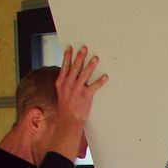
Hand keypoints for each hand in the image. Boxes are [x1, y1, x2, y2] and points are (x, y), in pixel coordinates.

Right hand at [45, 45, 107, 159]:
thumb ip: (65, 82)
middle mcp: (68, 85)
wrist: (69, 120)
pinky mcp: (86, 96)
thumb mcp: (62, 92)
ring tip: (96, 58)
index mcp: (61, 83)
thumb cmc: (66, 107)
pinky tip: (105, 77)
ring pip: (84, 75)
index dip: (67, 56)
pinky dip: (100, 81)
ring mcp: (77, 90)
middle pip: (74, 67)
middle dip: (79, 57)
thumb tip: (69, 73)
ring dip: (90, 66)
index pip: (64, 66)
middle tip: (84, 48)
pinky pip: (94, 87)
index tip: (70, 48)